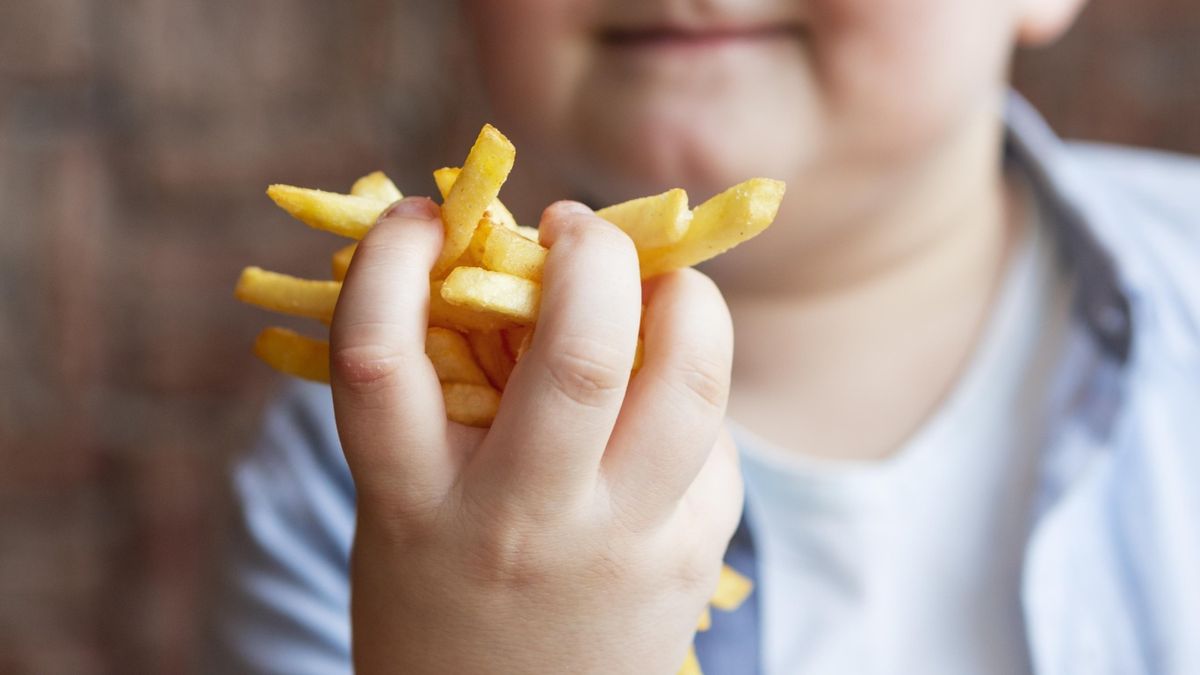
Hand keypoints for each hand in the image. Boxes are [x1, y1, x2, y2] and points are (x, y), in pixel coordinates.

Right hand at [330, 196, 742, 673]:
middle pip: (581, 354)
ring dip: (685, 297)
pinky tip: (663, 389)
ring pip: (692, 382)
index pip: (380, 357)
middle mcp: (522, 525)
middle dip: (591, 252)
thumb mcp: (407, 503)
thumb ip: (444, 393)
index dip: (391, 260)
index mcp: (412, 503)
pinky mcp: (696, 554)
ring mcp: (622, 545)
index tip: (419, 215)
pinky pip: (713, 436)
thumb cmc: (443, 590)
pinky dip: (691, 382)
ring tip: (653, 283)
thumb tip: (511, 259)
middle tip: (571, 228)